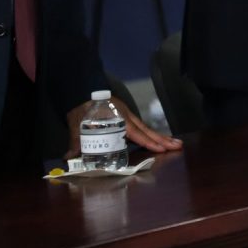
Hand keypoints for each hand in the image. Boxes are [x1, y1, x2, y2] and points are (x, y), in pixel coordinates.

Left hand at [65, 97, 182, 157]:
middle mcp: (127, 117)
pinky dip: (151, 133)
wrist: (81, 91)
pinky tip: (157, 139)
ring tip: (175, 143)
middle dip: (163, 139)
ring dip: (161, 136)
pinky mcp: (125, 116)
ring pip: (146, 128)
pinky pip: (141, 126)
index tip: (162, 149)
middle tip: (178, 146)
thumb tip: (69, 156)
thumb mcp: (76, 124)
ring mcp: (127, 115)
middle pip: (147, 130)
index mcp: (118, 118)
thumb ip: (75, 141)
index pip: (137, 133)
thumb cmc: (81, 107)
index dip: (149, 142)